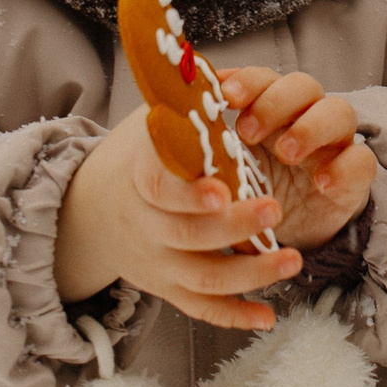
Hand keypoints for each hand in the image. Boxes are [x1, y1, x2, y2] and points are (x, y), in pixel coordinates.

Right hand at [56, 103, 305, 331]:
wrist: (93, 209)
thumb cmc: (139, 154)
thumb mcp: (150, 118)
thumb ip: (181, 100)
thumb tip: (214, 70)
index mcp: (141, 178)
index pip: (159, 188)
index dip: (187, 194)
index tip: (221, 190)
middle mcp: (146, 226)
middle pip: (187, 236)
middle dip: (233, 228)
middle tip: (276, 210)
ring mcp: (158, 261)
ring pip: (202, 278)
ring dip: (248, 275)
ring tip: (292, 261)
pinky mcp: (169, 287)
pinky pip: (200, 308)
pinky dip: (233, 316)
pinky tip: (267, 316)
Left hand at [219, 66, 376, 249]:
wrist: (285, 234)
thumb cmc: (252, 191)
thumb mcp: (225, 170)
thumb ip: (207, 147)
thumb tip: (164, 126)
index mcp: (271, 109)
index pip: (266, 78)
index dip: (248, 80)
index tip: (225, 96)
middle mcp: (305, 117)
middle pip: (304, 86)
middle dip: (276, 101)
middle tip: (248, 131)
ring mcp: (334, 144)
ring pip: (339, 112)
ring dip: (311, 128)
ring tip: (287, 153)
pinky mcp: (354, 176)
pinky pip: (362, 161)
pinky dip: (344, 168)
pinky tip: (322, 183)